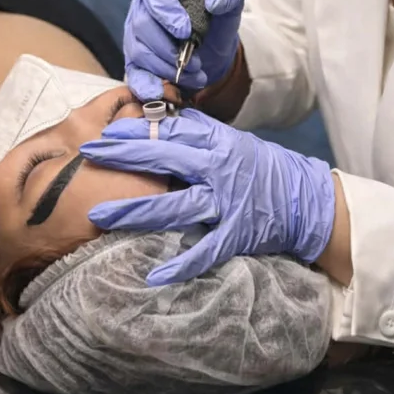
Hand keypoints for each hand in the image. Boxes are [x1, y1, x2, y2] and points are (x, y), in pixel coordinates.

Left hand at [80, 110, 335, 285]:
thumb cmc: (264, 168)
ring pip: (175, 206)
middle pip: (164, 159)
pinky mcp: (236, 234)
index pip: (170, 132)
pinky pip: (205, 250)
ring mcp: (226, 203)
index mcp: (218, 144)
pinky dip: (181, 264)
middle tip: (89, 154)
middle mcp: (219, 169)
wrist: (305, 200)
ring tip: (101, 213)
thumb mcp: (234, 141)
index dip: (135, 131)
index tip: (104, 131)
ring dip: (136, 210)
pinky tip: (154, 275)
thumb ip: (200, 133)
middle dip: (124, 156)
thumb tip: (163, 119)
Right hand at [123, 0, 244, 100]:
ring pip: (139, 51)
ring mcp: (135, 35)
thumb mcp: (231, 3)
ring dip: (168, 67)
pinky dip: (145, 84)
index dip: (164, 8)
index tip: (185, 30)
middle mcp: (143, 7)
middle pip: (142, 24)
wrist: (214, 50)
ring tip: (194, 74)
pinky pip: (133, 73)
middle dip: (170, 47)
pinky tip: (159, 92)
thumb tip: (213, 0)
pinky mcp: (135, 61)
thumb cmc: (217, 20)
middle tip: (196, 60)